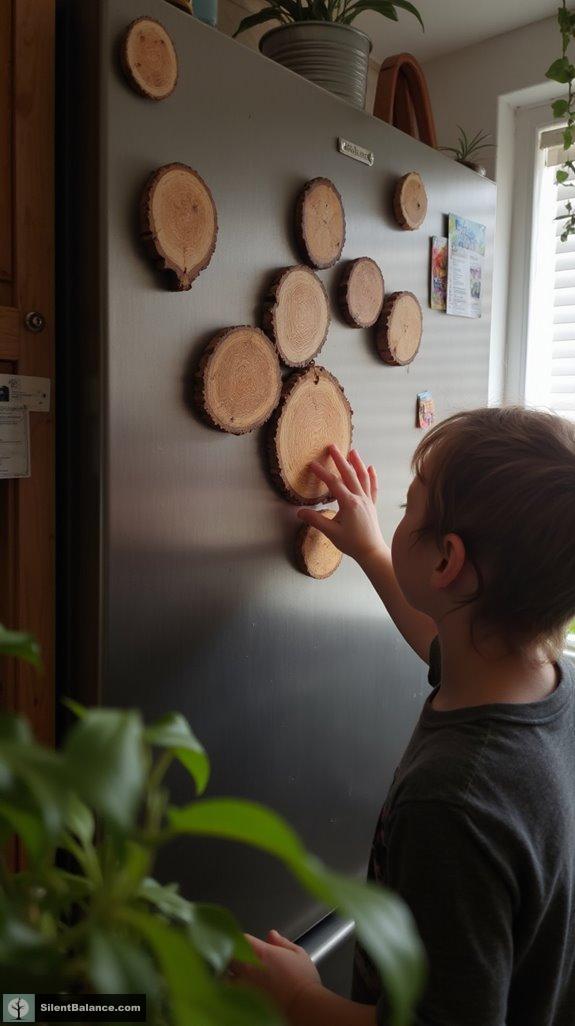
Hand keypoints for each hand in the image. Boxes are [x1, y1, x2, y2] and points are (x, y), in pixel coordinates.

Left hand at [231, 929, 322, 1023]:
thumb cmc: (303, 981)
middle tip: (233, 960)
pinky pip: (226, 994)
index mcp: (260, 952)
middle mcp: (247, 967)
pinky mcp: (241, 1001)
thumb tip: (271, 934)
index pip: (239, 939)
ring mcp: (242, 985)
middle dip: (228, 956)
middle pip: (226, 956)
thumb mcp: (299, 954)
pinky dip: (227, 991)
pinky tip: (231, 992)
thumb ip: (283, 942)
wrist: (303, 1007)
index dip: (240, 940)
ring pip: (222, 977)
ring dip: (225, 974)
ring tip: (229, 976)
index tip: (243, 944)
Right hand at [297, 445, 385, 565]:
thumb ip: (316, 520)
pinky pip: (372, 487)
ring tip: (352, 451)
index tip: (312, 464)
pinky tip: (370, 468)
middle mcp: (359, 498)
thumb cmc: (352, 543)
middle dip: (340, 459)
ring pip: (363, 477)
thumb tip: (299, 512)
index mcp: (348, 503)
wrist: (371, 552)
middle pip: (349, 474)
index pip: (333, 483)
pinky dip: (371, 476)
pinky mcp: (372, 505)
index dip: (322, 472)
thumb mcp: (331, 532)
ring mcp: (367, 501)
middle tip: (332, 446)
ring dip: (357, 463)